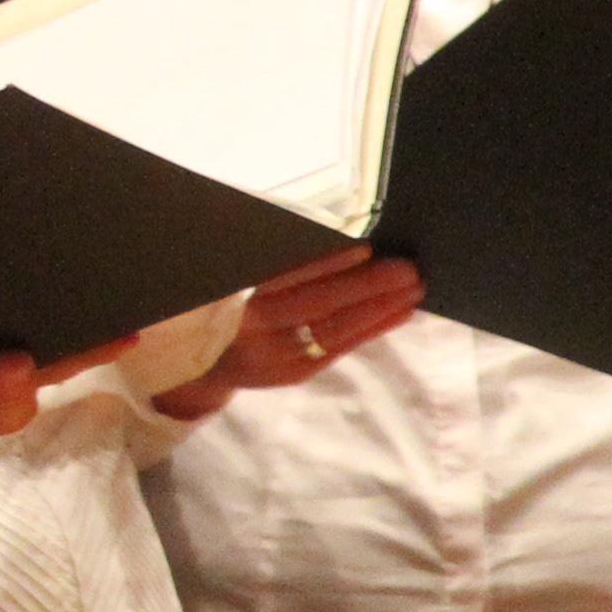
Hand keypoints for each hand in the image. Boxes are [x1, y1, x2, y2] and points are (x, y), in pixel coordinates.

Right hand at [150, 247, 424, 418]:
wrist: (198, 362)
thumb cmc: (224, 306)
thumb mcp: (231, 280)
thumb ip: (272, 265)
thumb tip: (336, 238)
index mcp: (233, 297)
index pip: (287, 278)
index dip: (327, 264)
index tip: (365, 248)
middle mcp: (252, 329)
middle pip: (316, 305)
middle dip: (366, 287)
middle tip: (407, 269)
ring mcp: (274, 355)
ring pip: (333, 331)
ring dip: (378, 309)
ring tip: (413, 290)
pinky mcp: (293, 372)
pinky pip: (339, 349)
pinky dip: (371, 329)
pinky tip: (398, 313)